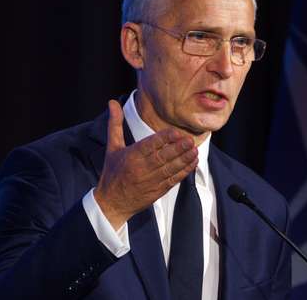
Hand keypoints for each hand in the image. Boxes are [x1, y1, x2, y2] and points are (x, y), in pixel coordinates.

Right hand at [94, 100, 198, 229]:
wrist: (112, 203)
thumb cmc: (113, 172)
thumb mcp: (112, 147)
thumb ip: (115, 124)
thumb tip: (112, 102)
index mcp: (131, 156)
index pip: (150, 145)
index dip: (164, 138)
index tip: (176, 132)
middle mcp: (141, 168)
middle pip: (163, 157)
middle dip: (178, 148)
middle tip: (190, 140)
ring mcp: (150, 181)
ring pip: (170, 168)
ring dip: (184, 159)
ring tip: (194, 149)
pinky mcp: (158, 190)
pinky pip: (173, 180)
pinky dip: (184, 171)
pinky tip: (193, 162)